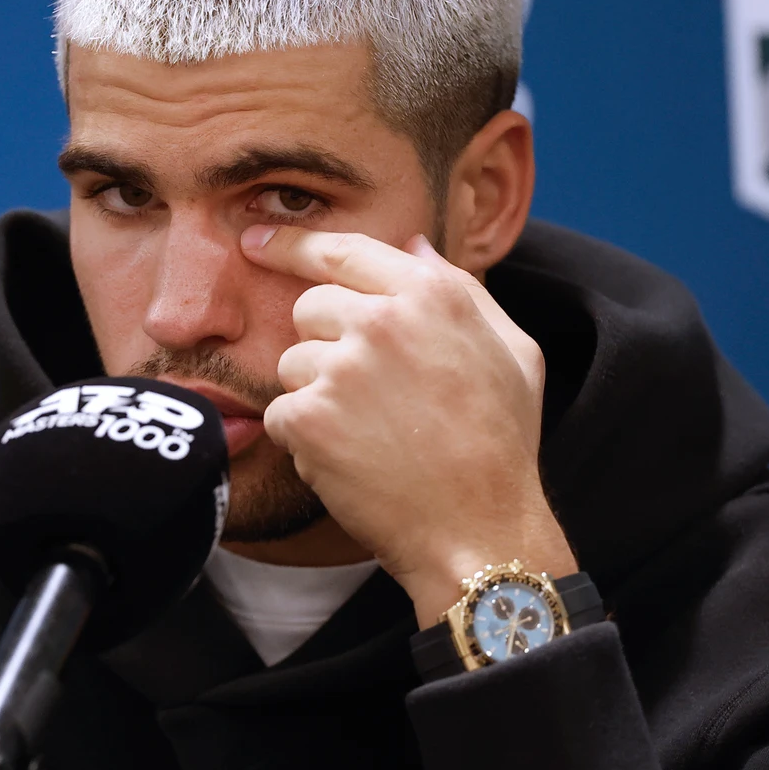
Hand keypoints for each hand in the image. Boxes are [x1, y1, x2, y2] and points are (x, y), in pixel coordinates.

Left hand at [239, 224, 575, 622]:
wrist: (479, 531)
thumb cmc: (501, 446)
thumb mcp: (514, 353)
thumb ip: (463, 292)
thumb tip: (413, 245)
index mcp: (431, 295)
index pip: (342, 250)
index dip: (291, 243)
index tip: (254, 238)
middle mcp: (381, 321)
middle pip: (310, 307)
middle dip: (327, 343)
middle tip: (370, 394)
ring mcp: (341, 368)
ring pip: (292, 362)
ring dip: (316, 394)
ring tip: (371, 433)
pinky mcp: (308, 417)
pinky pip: (280, 412)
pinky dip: (305, 439)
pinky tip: (352, 460)